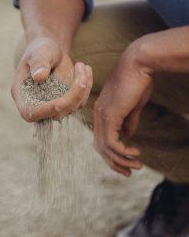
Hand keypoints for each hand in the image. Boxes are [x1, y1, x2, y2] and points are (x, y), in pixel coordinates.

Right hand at [11, 37, 92, 121]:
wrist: (50, 51)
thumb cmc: (41, 50)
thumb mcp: (39, 51)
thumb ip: (39, 62)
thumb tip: (39, 76)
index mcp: (22, 95)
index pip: (30, 112)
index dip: (45, 111)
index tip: (61, 101)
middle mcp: (36, 105)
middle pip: (56, 113)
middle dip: (72, 95)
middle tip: (80, 69)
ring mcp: (53, 106)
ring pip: (72, 107)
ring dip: (82, 87)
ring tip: (81, 65)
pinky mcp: (67, 104)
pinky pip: (81, 101)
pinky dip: (86, 86)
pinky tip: (85, 69)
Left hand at [93, 43, 153, 176]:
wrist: (138, 64)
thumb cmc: (137, 81)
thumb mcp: (133, 105)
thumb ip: (128, 121)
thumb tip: (128, 135)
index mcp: (102, 112)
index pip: (101, 138)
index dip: (112, 153)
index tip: (126, 163)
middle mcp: (98, 115)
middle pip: (100, 147)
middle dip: (114, 162)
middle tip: (128, 173)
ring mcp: (102, 115)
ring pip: (105, 147)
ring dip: (121, 160)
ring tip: (137, 165)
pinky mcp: (110, 115)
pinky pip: (112, 142)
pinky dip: (123, 151)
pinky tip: (135, 152)